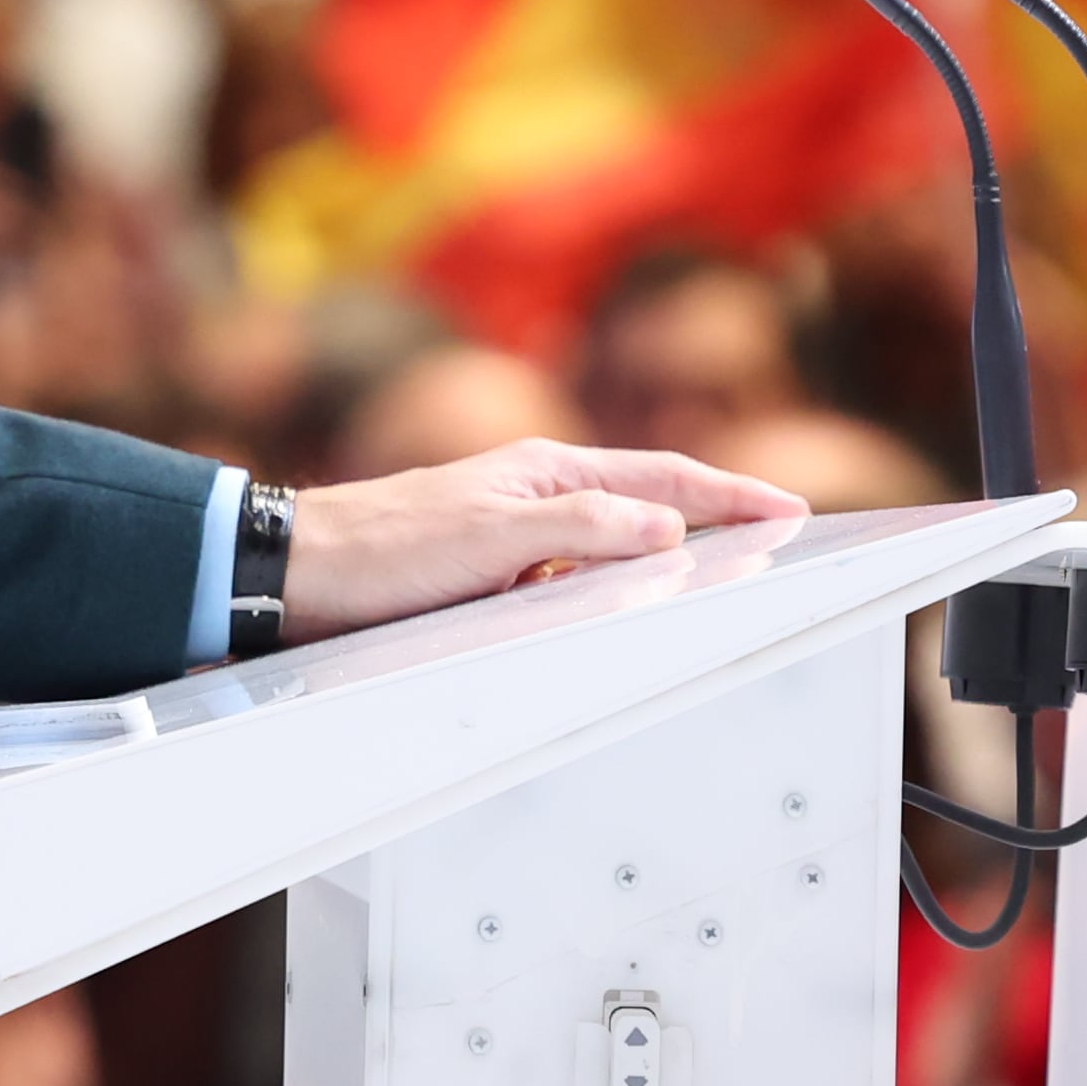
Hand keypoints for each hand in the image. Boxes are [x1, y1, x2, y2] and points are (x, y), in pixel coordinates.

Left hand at [279, 440, 807, 639]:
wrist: (298, 571)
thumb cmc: (384, 548)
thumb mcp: (493, 536)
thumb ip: (584, 527)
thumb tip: (667, 524)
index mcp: (548, 471)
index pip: (664, 478)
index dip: (731, 493)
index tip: (789, 508)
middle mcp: (538, 494)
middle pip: (649, 504)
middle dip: (714, 519)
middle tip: (774, 538)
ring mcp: (517, 531)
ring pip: (613, 545)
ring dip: (664, 558)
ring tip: (718, 577)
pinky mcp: (493, 570)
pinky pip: (574, 577)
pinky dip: (611, 591)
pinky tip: (621, 614)